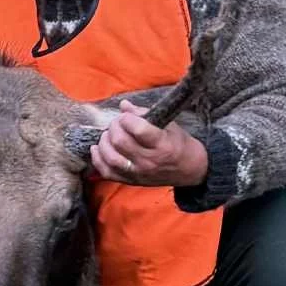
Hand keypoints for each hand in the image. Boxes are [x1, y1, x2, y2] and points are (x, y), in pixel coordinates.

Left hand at [90, 102, 208, 188]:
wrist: (188, 169)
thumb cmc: (178, 143)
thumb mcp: (168, 124)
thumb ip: (144, 114)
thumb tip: (123, 105)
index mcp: (162, 145)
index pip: (138, 130)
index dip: (127, 119)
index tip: (126, 116)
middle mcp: (149, 161)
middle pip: (121, 142)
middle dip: (114, 127)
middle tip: (117, 123)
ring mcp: (138, 173)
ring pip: (111, 158)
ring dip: (104, 142)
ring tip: (108, 134)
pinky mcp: (130, 181)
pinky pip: (107, 173)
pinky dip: (98, 160)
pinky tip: (97, 148)